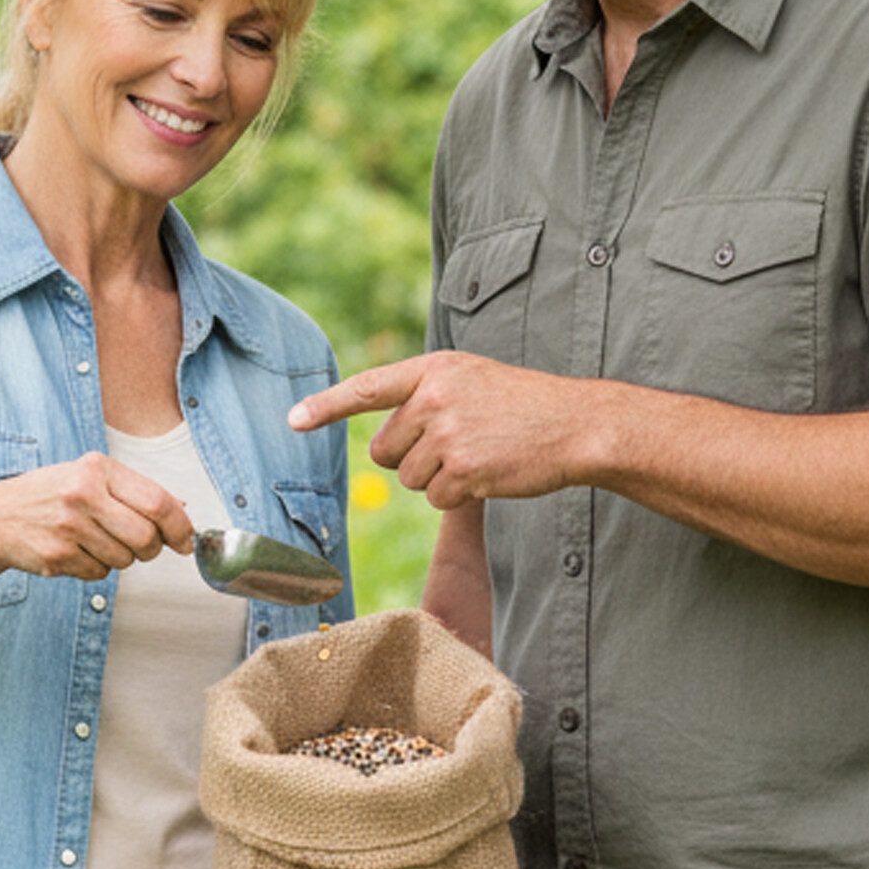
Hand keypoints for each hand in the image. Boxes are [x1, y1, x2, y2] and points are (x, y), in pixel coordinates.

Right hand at [0, 451, 197, 580]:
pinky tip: (77, 550)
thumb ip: (134, 490)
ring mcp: (68, 527)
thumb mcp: (89, 475)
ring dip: (120, 557)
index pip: (157, 502)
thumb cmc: (50, 494)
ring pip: (124, 559)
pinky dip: (96, 567)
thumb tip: (182, 509)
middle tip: (143, 545)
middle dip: (152, 548)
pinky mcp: (57, 557)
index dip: (180, 526)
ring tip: (96, 539)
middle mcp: (82, 495)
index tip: (187, 540)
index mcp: (96, 469)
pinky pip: (99, 573)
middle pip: (146, 537)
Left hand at [292, 353, 589, 507]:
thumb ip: (427, 397)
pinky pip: (438, 498)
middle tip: (454, 446)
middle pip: (385, 450)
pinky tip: (490, 474)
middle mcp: (434, 398)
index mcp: (434, 370)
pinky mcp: (465, 470)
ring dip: (440, 479)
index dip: (325, 406)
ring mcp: (448, 434)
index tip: (292, 421)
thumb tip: (383, 444)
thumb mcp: (472, 380)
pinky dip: (460, 495)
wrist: (576, 424)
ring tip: (480, 454)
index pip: (367, 388)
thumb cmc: (523, 405)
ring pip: (411, 479)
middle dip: (411, 459)